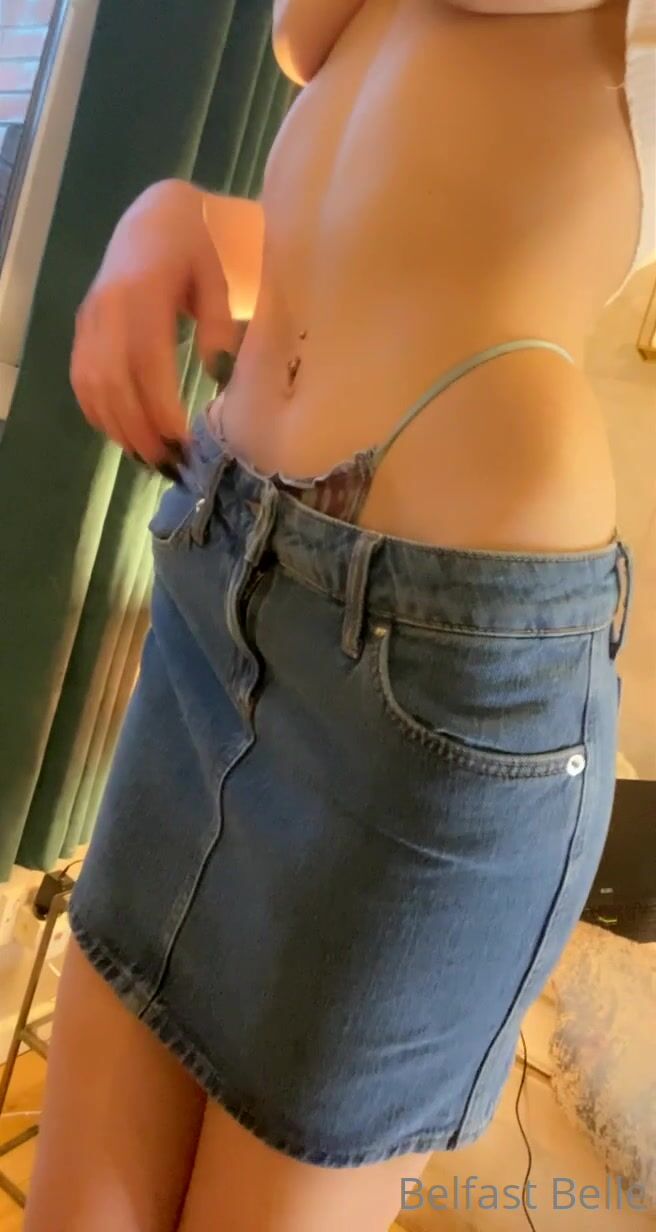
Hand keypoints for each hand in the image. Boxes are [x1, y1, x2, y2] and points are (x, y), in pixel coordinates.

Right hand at [71, 179, 235, 470]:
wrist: (154, 221)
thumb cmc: (196, 251)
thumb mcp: (216, 281)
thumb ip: (218, 327)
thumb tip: (219, 376)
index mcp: (142, 292)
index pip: (145, 360)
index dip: (160, 406)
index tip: (182, 440)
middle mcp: (107, 308)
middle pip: (114, 382)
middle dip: (141, 429)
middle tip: (171, 464)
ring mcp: (90, 320)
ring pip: (93, 386)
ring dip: (120, 429)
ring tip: (151, 459)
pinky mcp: (82, 330)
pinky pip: (82, 380)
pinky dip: (100, 414)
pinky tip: (125, 437)